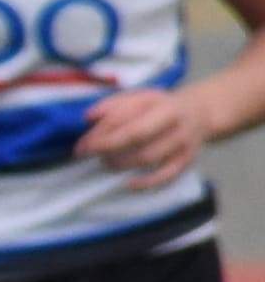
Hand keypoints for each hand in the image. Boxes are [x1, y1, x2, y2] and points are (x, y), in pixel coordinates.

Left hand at [76, 80, 222, 179]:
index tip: (81, 146)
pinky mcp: (187, 161)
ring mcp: (184, 143)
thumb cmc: (159, 107)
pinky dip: (146, 183)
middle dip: (108, 148)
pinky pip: (167, 176)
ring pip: (149, 157)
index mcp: (162, 105)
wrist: (200, 113)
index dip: (101, 134)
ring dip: (121, 163)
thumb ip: (113, 105)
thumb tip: (88, 117)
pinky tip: (127, 183)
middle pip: (138, 138)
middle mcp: (175, 124)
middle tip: (90, 155)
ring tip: (106, 162)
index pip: (127, 120)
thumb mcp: (139, 97)